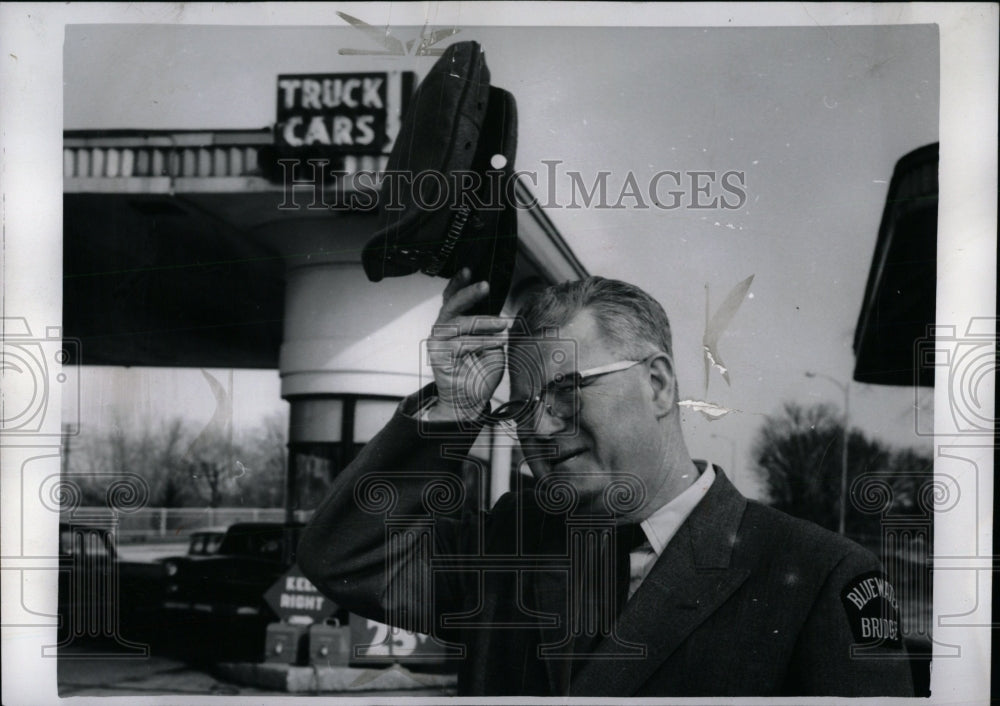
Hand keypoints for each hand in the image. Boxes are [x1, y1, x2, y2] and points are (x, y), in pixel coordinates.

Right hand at [425, 268, 507, 422]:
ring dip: (484, 323)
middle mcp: (442, 329)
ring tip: (502, 325)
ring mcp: (437, 342)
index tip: (469, 270)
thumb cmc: (480, 371)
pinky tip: (496, 343)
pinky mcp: (438, 356)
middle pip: (451, 305)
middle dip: (469, 293)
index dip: (458, 282)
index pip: (451, 297)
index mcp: (453, 322)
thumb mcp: (492, 344)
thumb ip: (491, 327)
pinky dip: (481, 342)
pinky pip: (460, 343)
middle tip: (485, 286)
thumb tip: (500, 310)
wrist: (470, 401)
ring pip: (459, 324)